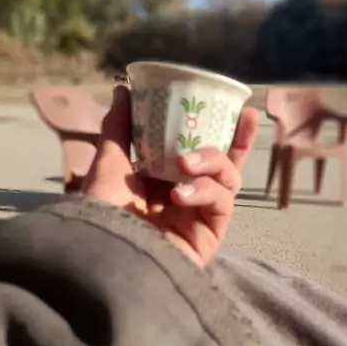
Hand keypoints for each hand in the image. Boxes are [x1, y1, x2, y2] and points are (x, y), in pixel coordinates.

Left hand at [82, 85, 257, 267]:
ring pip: (228, 182)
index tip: (232, 104)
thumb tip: (122, 89)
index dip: (217, 129)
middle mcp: (186, 197)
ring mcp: (199, 217)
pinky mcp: (209, 236)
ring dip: (212, 164)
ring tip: (184, 164)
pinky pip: (222, 205)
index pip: (198, 152)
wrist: (105, 256)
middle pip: (224, 166)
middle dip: (238, 142)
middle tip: (243, 117)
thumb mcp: (109, 164)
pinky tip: (182, 195)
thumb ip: (118, 128)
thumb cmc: (103, 215)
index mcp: (164, 181)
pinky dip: (206, 192)